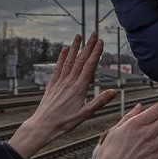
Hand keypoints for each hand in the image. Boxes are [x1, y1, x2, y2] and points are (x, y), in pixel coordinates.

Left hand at [8, 33, 116, 158]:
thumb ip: (100, 101)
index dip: (96, 53)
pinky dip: (62, 58)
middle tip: (93, 34)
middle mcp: (69, 82)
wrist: (43, 125)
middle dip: (88, 46)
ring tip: (79, 36)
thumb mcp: (85, 114)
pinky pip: (58, 68)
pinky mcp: (52, 84)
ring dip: (75, 47)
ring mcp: (60, 82)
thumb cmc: (65, 122)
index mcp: (79, 88)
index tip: (100, 42)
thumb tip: (114, 92)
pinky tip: (64, 50)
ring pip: (69, 61)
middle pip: (80, 60)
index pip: (90, 66)